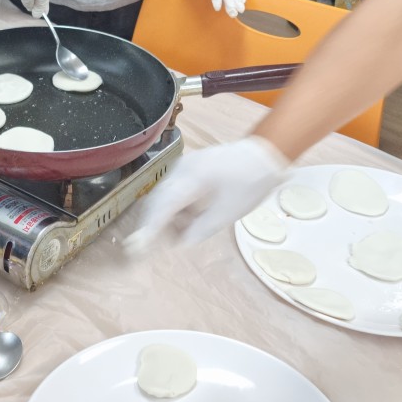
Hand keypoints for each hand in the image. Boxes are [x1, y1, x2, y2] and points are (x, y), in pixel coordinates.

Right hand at [128, 136, 287, 249]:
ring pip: (164, 195)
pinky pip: (174, 190)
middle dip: (154, 224)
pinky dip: (176, 207)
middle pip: (158, 200)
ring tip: (180, 233)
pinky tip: (187, 219)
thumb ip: (202, 229)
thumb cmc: (250, 183)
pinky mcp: (189, 168)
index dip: (149, 227)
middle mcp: (182, 169)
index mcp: (192, 178)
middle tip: (151, 247)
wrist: (264, 154)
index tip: (137, 247)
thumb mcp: (229, 213)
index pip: (163, 205)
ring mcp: (184, 166)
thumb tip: (181, 242)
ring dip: (167, 216)